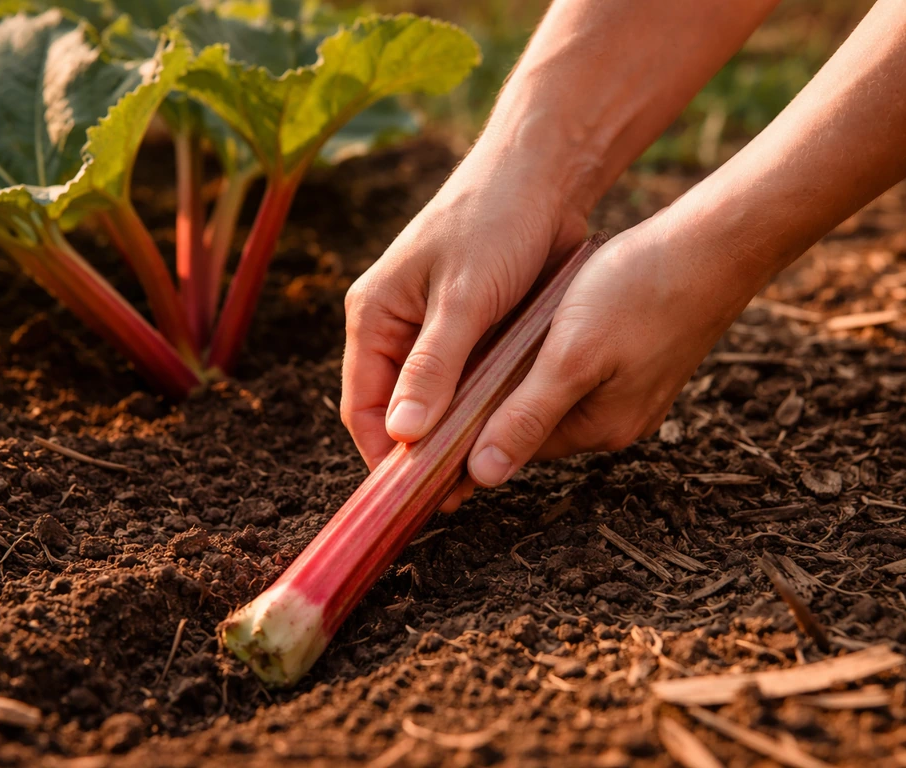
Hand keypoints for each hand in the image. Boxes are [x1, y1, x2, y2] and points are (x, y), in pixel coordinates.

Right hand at [341, 141, 587, 479]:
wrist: (542, 179)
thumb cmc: (493, 224)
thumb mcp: (461, 298)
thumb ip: (432, 367)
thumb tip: (401, 435)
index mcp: (373, 316)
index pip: (362, 406)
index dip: (382, 455)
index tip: (412, 496)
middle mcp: (396, 329)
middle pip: (397, 411)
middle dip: (421, 453)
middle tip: (456, 497)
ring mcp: (435, 333)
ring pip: (435, 403)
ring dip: (453, 437)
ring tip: (481, 476)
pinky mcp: (472, 333)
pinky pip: (468, 385)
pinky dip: (479, 411)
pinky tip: (501, 437)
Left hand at [466, 208, 767, 486]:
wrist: (713, 245)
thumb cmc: (639, 292)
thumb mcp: (571, 356)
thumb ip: (526, 415)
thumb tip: (483, 476)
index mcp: (598, 427)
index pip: (512, 444)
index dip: (466, 431)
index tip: (424, 418)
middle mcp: (614, 420)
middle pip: (530, 420)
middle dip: (490, 397)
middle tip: (443, 366)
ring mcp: (628, 391)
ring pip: (550, 391)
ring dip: (518, 372)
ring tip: (480, 339)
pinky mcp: (634, 361)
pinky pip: (575, 368)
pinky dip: (547, 353)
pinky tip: (531, 324)